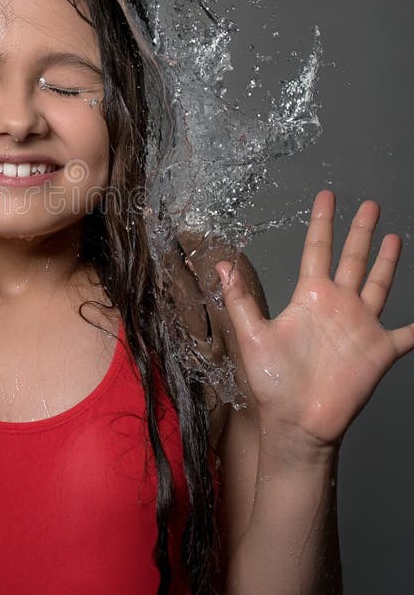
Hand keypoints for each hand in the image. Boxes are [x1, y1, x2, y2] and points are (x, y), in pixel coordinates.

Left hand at [216, 190, 407, 458]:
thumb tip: (221, 264)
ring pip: (380, 283)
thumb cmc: (272, 382)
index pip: (317, 249)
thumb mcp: (251, 334)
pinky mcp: (380, 350)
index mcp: (308, 297)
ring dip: (388, 261)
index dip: (323, 222)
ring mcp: (360, 325)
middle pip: (353, 258)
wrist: (296, 421)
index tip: (327, 196)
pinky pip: (408, 333)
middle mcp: (337, 305)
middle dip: (361, 231)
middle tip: (370, 204)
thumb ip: (240, 298)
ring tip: (395, 236)